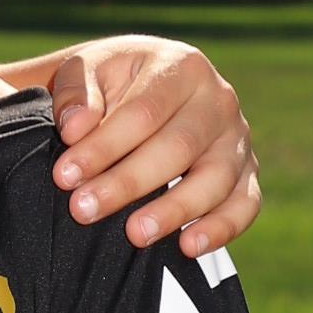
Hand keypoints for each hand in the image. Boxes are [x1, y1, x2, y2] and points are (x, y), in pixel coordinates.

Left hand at [30, 34, 259, 258]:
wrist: (142, 88)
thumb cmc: (111, 83)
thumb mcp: (87, 72)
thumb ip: (75, 94)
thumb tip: (75, 127)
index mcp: (182, 66)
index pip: (143, 112)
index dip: (103, 147)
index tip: (65, 176)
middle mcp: (219, 99)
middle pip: (178, 147)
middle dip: (127, 183)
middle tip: (83, 209)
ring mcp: (237, 138)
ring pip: (214, 179)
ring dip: (173, 211)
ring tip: (134, 235)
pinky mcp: (246, 172)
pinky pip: (245, 204)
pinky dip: (221, 228)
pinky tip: (188, 246)